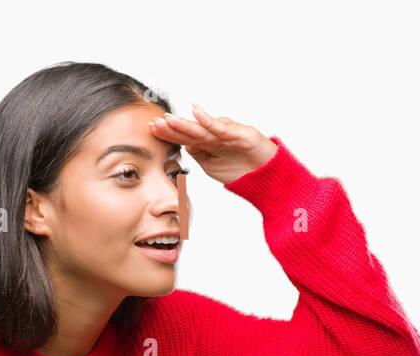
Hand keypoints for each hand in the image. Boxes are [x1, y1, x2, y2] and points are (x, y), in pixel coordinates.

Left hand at [149, 104, 277, 185]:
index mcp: (208, 145)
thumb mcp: (213, 167)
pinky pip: (223, 128)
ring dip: (185, 124)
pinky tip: (196, 112)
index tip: (151, 129)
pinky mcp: (242, 134)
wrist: (268, 179)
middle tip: (155, 122)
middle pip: (190, 131)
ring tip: (169, 119)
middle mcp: (216, 136)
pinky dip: (209, 120)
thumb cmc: (243, 173)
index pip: (184, 138)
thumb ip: (199, 156)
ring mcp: (228, 134)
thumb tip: (184, 146)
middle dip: (172, 127)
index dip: (169, 133)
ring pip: (203, 128)